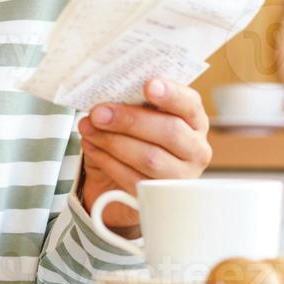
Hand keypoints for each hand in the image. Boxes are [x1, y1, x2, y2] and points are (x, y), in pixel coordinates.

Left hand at [76, 76, 211, 235]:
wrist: (121, 178)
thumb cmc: (132, 136)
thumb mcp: (134, 114)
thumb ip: (129, 102)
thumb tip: (106, 101)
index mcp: (193, 119)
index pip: (190, 103)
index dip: (171, 94)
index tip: (148, 85)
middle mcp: (195, 148)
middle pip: (170, 132)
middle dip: (129, 120)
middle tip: (98, 113)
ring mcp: (181, 176)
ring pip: (151, 158)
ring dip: (113, 142)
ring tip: (88, 129)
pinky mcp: (161, 197)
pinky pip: (134, 179)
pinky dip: (107, 161)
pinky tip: (92, 147)